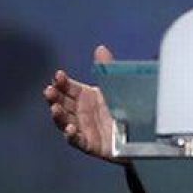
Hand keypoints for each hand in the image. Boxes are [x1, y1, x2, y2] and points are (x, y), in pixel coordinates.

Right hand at [43, 45, 126, 164]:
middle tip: (49, 90)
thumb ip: (108, 68)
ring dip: (58, 116)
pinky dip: (72, 136)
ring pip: (65, 122)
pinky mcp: (91, 144)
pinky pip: (78, 141)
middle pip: (63, 104)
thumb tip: (100, 48)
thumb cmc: (126, 108)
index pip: (69, 88)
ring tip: (55, 108)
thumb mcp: (117, 86)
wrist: (142, 132)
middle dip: (54, 97)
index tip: (58, 75)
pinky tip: (69, 130)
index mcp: (86, 97)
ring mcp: (84, 129)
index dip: (62, 82)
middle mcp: (81, 112)